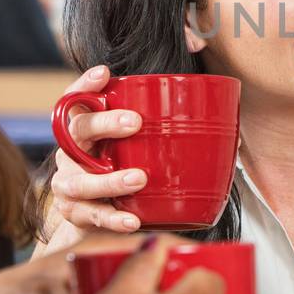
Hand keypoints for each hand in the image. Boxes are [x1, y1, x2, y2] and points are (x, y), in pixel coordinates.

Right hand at [52, 65, 148, 233]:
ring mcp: (68, 184)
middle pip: (77, 130)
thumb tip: (224, 121)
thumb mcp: (135, 148)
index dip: (85, 85)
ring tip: (139, 178)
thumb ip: (163, 132)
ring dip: (110, 179)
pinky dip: (114, 219)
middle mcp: (71, 153)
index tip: (104, 73)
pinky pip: (93, 216)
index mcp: (84, 131)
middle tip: (135, 122)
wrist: (95, 220)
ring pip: (81, 180)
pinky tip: (133, 220)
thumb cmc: (121, 172)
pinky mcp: (75, 214)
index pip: (76, 100)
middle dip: (104, 124)